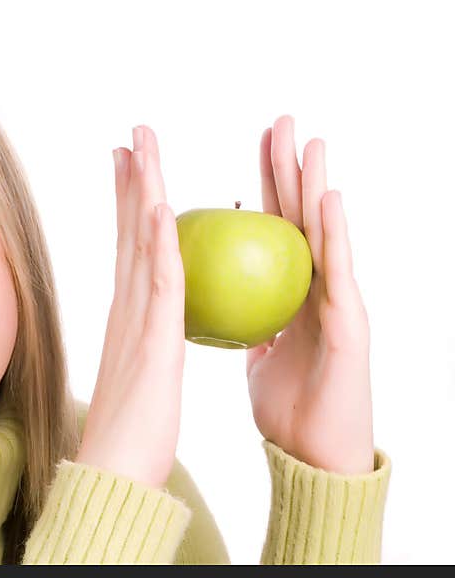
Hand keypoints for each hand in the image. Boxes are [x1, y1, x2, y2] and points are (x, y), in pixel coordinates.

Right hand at [76, 125, 185, 488]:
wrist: (111, 474)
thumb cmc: (130, 434)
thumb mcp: (139, 377)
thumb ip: (141, 346)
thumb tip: (147, 330)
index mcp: (128, 316)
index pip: (131, 247)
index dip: (131, 203)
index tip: (133, 165)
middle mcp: (126, 310)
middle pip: (130, 233)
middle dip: (133, 181)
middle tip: (133, 137)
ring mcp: (136, 323)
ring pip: (142, 246)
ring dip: (144, 193)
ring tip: (142, 149)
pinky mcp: (153, 344)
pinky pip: (161, 286)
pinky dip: (159, 244)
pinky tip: (160, 209)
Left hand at [246, 115, 374, 474]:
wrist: (313, 456)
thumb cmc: (288, 407)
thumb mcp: (260, 356)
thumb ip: (253, 325)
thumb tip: (228, 304)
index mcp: (288, 294)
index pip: (274, 228)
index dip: (266, 185)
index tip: (256, 144)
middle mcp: (314, 290)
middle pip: (298, 219)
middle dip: (289, 169)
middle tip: (281, 121)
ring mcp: (336, 304)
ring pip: (323, 234)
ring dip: (315, 185)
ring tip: (310, 141)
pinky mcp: (349, 326)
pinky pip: (337, 271)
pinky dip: (333, 233)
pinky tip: (328, 197)